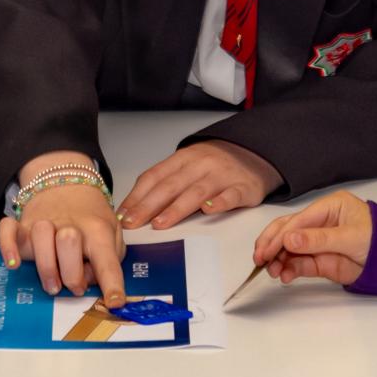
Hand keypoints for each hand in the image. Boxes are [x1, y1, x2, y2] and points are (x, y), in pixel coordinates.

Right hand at [0, 181, 123, 304]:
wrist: (66, 184)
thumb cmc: (90, 217)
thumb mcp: (112, 234)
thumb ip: (109, 259)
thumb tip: (93, 282)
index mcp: (97, 230)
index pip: (107, 259)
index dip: (112, 283)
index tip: (115, 303)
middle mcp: (69, 224)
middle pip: (69, 243)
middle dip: (73, 274)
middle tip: (76, 287)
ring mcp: (44, 223)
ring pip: (40, 237)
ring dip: (46, 267)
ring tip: (53, 284)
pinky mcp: (22, 225)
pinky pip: (8, 230)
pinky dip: (7, 247)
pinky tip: (13, 264)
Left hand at [117, 141, 281, 231]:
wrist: (253, 153)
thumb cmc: (213, 166)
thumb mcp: (186, 167)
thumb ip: (164, 184)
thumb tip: (133, 210)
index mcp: (182, 159)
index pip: (154, 177)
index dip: (137, 196)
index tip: (123, 215)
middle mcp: (200, 165)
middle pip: (171, 185)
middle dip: (149, 206)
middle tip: (133, 224)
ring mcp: (222, 176)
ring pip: (196, 191)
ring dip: (177, 208)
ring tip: (161, 224)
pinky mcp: (243, 187)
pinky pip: (231, 195)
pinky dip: (220, 202)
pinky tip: (209, 209)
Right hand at [253, 190, 375, 285]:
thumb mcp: (350, 237)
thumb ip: (318, 240)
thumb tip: (289, 239)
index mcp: (328, 207)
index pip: (297, 220)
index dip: (280, 235)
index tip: (267, 251)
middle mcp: (320, 222)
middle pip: (287, 231)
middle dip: (272, 245)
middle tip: (260, 260)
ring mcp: (318, 242)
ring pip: (290, 249)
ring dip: (278, 260)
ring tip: (274, 272)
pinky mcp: (321, 260)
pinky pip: (300, 264)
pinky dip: (289, 270)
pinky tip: (284, 276)